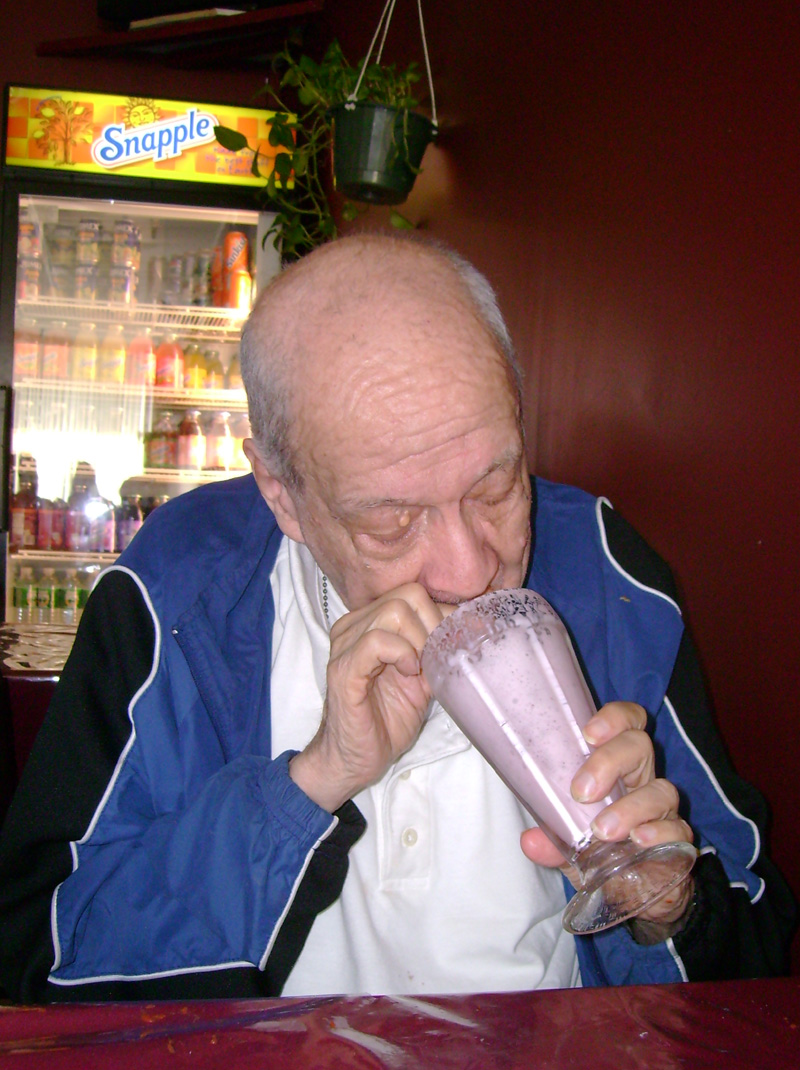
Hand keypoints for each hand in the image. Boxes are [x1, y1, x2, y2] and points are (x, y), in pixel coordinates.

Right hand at [290, 583, 445, 811]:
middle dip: (433, 626)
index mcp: (369, 622)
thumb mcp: (422, 676)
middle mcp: (353, 626)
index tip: (451, 646)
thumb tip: (472, 626)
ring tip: (418, 670)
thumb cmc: (386, 719)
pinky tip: (408, 673)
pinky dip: (401, 653)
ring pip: (394, 612)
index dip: (442, 617)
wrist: (355, 759)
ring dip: (418, 641)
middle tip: (433, 659)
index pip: (414, 593)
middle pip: (408, 596)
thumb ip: (437, 648)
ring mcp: (345, 645)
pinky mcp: (343, 669)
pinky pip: (376, 640)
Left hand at [520, 701, 695, 928]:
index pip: (626, 723)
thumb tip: (529, 841)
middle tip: (582, 792)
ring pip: (660, 790)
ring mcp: (663, 811)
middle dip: (609, 761)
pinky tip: (639, 840)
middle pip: (639, 746)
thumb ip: (552, 841)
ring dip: (630, 807)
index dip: (614, 718)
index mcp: (617, 768)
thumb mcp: (570, 847)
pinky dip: (659, 832)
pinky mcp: (678, 842)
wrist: (636, 896)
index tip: (588, 734)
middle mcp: (642, 781)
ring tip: (603, 830)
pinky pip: (678, 830)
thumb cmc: (602, 853)